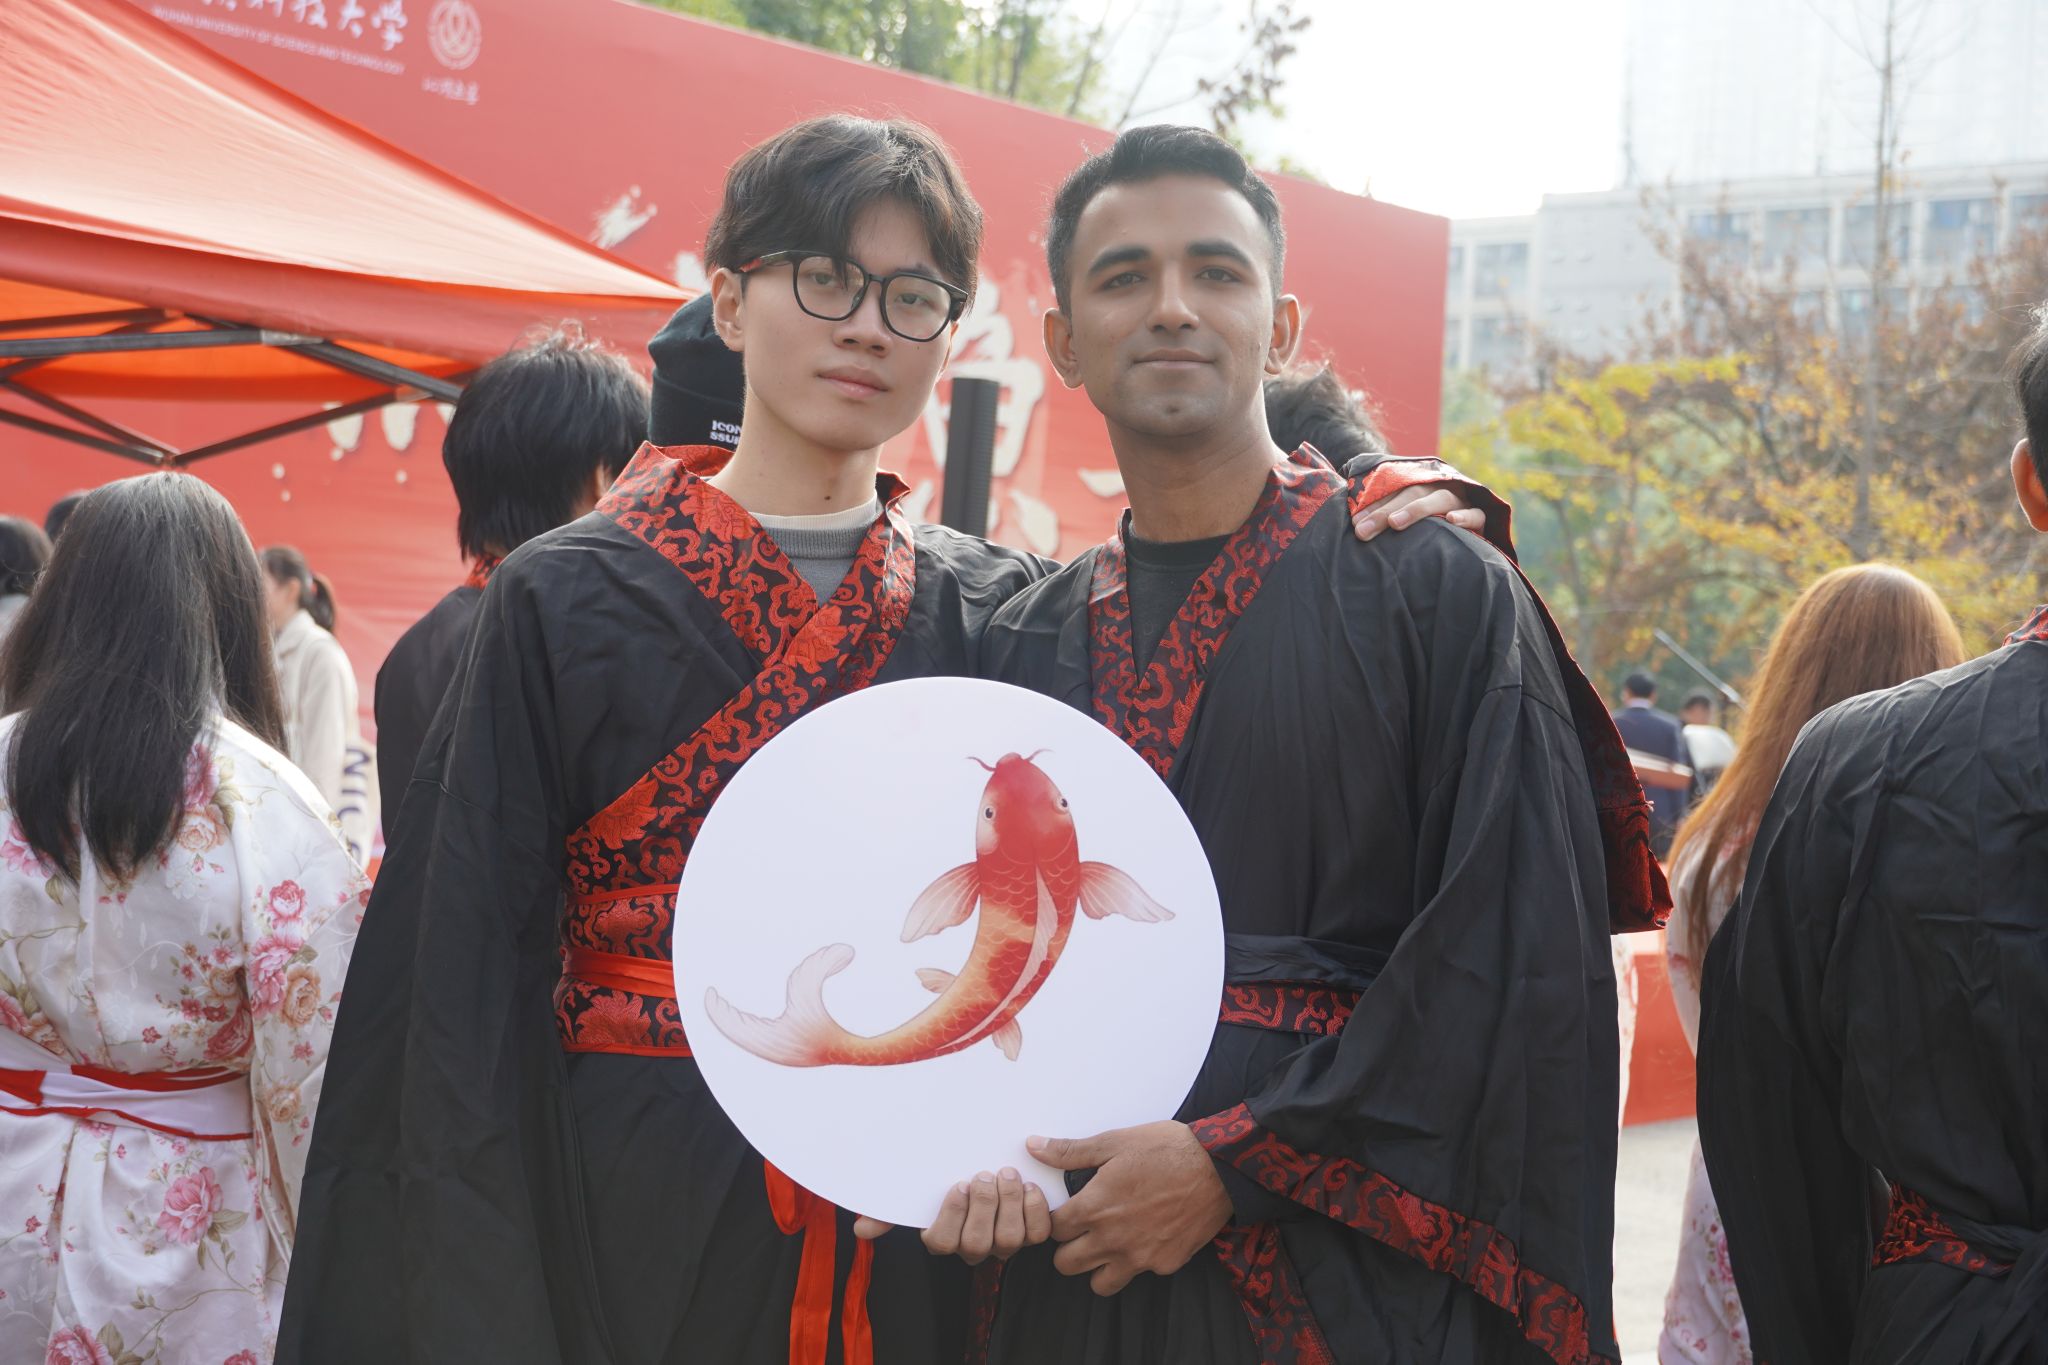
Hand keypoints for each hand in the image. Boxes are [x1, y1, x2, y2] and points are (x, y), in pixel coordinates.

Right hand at [855, 1168, 1051, 1264]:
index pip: (941, 1243)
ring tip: (1007, 1175)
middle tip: (984, 1175)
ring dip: (1009, 1204)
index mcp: (944, 1236)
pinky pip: (1038, 1234)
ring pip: (1010, 1240)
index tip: (957, 1184)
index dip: (951, 1215)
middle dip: (983, 1207)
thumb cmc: (948, 1176)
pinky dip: (1035, 1210)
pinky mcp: (1032, 1231)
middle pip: (977, 1243)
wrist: (991, 1160)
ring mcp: (1005, 1242)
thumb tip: (860, 1229)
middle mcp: (974, 1246)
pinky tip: (1028, 1187)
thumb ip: (889, 1210)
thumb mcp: (918, 1190)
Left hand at [1029, 1121, 1232, 1295]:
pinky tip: (1145, 1237)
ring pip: (1099, 1283)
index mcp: (1095, 1207)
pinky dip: (1136, 1262)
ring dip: (1097, 1266)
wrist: (1220, 1168)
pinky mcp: (1164, 1265)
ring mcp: (1139, 1257)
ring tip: (1108, 1243)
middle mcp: (1112, 1239)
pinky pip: (1138, 1275)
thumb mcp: (1115, 1141)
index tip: (1066, 1212)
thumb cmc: (1167, 1149)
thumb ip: (1071, 1151)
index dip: (1056, 1220)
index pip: (1052, 1230)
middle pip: (1066, 1264)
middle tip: (1082, 1230)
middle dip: (1068, 1248)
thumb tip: (1034, 1147)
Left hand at [1352, 483, 1485, 541]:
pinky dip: (1466, 517)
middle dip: (1385, 512)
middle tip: (1363, 530)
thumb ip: (1384, 513)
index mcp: (1420, 485)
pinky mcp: (1480, 517)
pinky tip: (1452, 521)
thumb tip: (1354, 522)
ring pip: (1440, 499)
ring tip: (1395, 523)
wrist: (1470, 534)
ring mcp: (1461, 501)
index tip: (1354, 523)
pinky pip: (1476, 515)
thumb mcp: (1403, 518)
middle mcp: (1440, 489)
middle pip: (1412, 493)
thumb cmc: (1426, 529)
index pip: (1395, 490)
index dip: (1374, 505)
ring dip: (1416, 510)